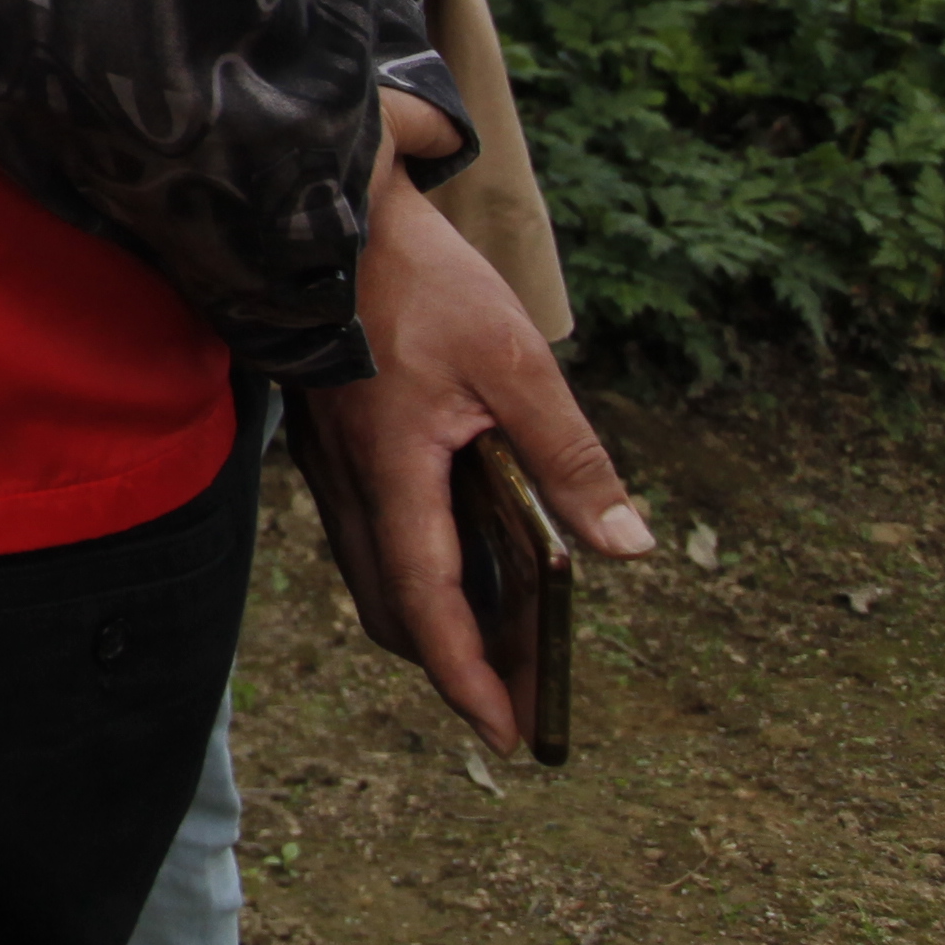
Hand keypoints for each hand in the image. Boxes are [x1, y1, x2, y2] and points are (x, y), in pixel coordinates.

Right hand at [304, 148, 652, 753]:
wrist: (317, 209)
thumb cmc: (418, 279)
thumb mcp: (517, 362)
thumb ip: (570, 458)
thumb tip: (627, 547)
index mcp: (395, 472)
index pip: (429, 606)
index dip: (470, 679)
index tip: (508, 735)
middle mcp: (349, 482)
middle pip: (392, 609)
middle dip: (455, 662)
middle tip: (521, 688)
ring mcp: (327, 464)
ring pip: (371, 575)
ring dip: (432, 617)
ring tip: (502, 633)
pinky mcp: (324, 442)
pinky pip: (363, 534)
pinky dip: (410, 570)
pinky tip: (456, 550)